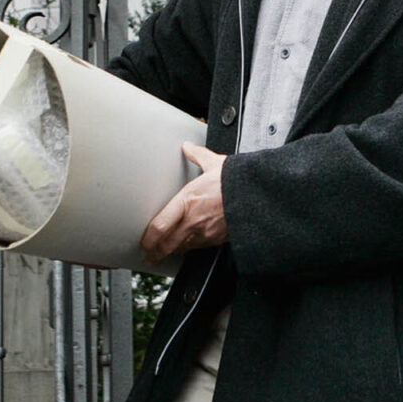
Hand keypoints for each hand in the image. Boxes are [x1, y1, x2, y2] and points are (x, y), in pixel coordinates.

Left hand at [141, 142, 227, 261]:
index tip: (143, 241)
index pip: (159, 226)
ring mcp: (206, 232)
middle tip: (148, 254)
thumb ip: (198, 155)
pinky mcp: (217, 239)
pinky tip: (187, 245)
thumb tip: (188, 147)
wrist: (258, 196)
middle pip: (166, 244)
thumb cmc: (237, 181)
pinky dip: (190, 247)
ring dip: (171, 251)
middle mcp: (194, 220)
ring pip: (182, 248)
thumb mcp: (215, 163)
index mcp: (187, 201)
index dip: (148, 238)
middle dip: (155, 252)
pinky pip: (198, 247)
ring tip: (164, 252)